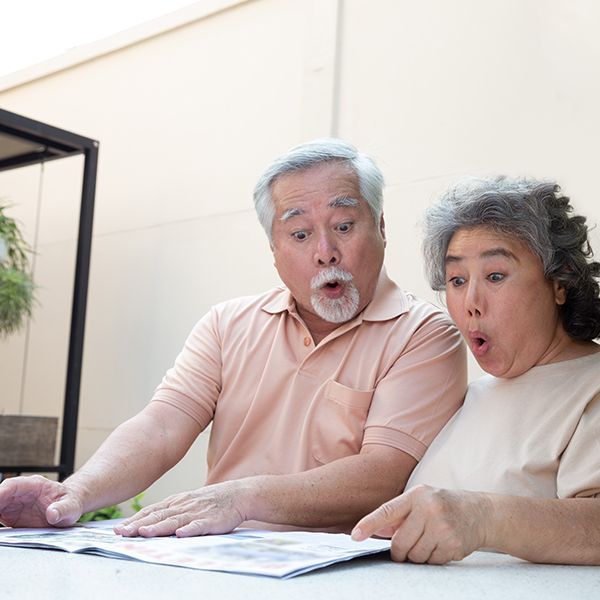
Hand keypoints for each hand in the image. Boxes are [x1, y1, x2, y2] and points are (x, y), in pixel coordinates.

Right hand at [0, 475, 83, 527]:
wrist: (68, 508)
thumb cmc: (70, 503)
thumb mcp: (71, 507)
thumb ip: (63, 509)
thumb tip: (52, 514)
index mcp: (34, 485)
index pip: (12, 485)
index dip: (0, 492)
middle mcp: (21, 493)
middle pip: (0, 496)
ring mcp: (14, 504)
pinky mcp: (11, 516)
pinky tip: (0, 533)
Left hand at [113, 480, 249, 537]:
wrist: (236, 495)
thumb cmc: (209, 501)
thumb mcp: (187, 502)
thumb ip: (169, 512)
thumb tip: (145, 523)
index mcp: (176, 502)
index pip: (151, 511)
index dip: (134, 520)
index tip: (118, 529)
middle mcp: (183, 505)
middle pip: (158, 516)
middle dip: (139, 525)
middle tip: (122, 533)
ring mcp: (197, 512)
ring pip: (174, 520)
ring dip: (158, 527)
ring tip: (144, 533)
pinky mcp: (211, 520)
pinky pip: (199, 525)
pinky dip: (189, 529)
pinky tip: (181, 534)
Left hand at [351, 484, 491, 563]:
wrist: (480, 512)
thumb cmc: (443, 505)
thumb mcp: (421, 501)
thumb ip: (398, 515)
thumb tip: (377, 531)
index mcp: (417, 495)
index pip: (387, 511)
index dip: (369, 524)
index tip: (355, 535)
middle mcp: (429, 509)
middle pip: (400, 543)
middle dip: (399, 551)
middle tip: (406, 548)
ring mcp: (443, 528)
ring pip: (415, 556)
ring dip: (417, 555)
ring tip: (429, 541)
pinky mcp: (453, 544)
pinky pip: (431, 563)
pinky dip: (432, 559)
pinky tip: (441, 545)